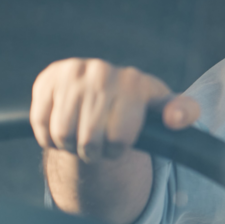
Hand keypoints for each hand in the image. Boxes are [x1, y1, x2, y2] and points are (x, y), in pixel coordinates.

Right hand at [30, 59, 199, 161]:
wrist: (102, 91)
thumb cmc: (137, 107)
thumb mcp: (164, 109)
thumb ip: (183, 113)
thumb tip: (174, 119)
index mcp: (135, 81)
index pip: (120, 138)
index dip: (118, 149)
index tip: (122, 142)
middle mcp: (103, 71)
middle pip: (89, 141)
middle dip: (94, 151)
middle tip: (98, 143)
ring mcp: (72, 72)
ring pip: (63, 135)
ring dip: (70, 146)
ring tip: (82, 136)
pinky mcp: (47, 79)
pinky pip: (41, 124)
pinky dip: (49, 137)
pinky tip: (64, 128)